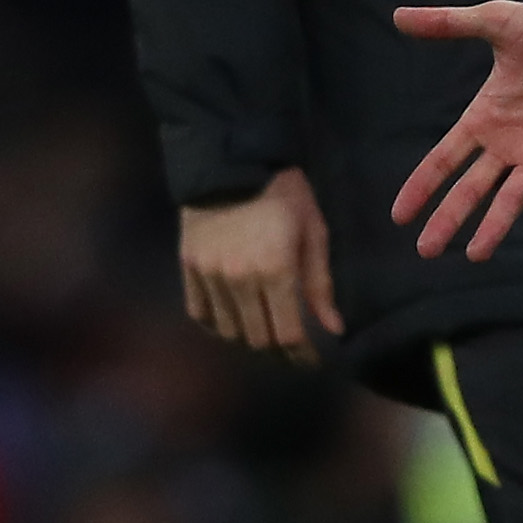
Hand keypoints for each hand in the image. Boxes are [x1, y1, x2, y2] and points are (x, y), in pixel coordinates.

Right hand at [180, 168, 341, 362]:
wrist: (233, 161)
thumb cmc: (285, 195)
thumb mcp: (313, 233)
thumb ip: (320, 284)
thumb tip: (334, 329)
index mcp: (275, 271)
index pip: (288, 334)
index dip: (303, 356)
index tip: (313, 361)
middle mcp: (238, 279)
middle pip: (258, 339)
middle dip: (280, 352)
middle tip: (294, 353)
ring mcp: (209, 274)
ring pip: (229, 331)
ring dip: (250, 339)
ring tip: (267, 336)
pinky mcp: (189, 266)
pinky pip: (200, 313)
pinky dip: (218, 325)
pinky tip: (234, 323)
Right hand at [390, 0, 522, 259]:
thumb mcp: (498, 21)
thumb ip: (450, 23)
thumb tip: (398, 16)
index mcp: (485, 116)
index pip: (445, 158)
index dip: (423, 185)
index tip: (400, 216)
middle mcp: (509, 142)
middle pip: (472, 188)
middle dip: (449, 218)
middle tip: (426, 251)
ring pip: (512, 197)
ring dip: (494, 226)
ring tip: (475, 255)